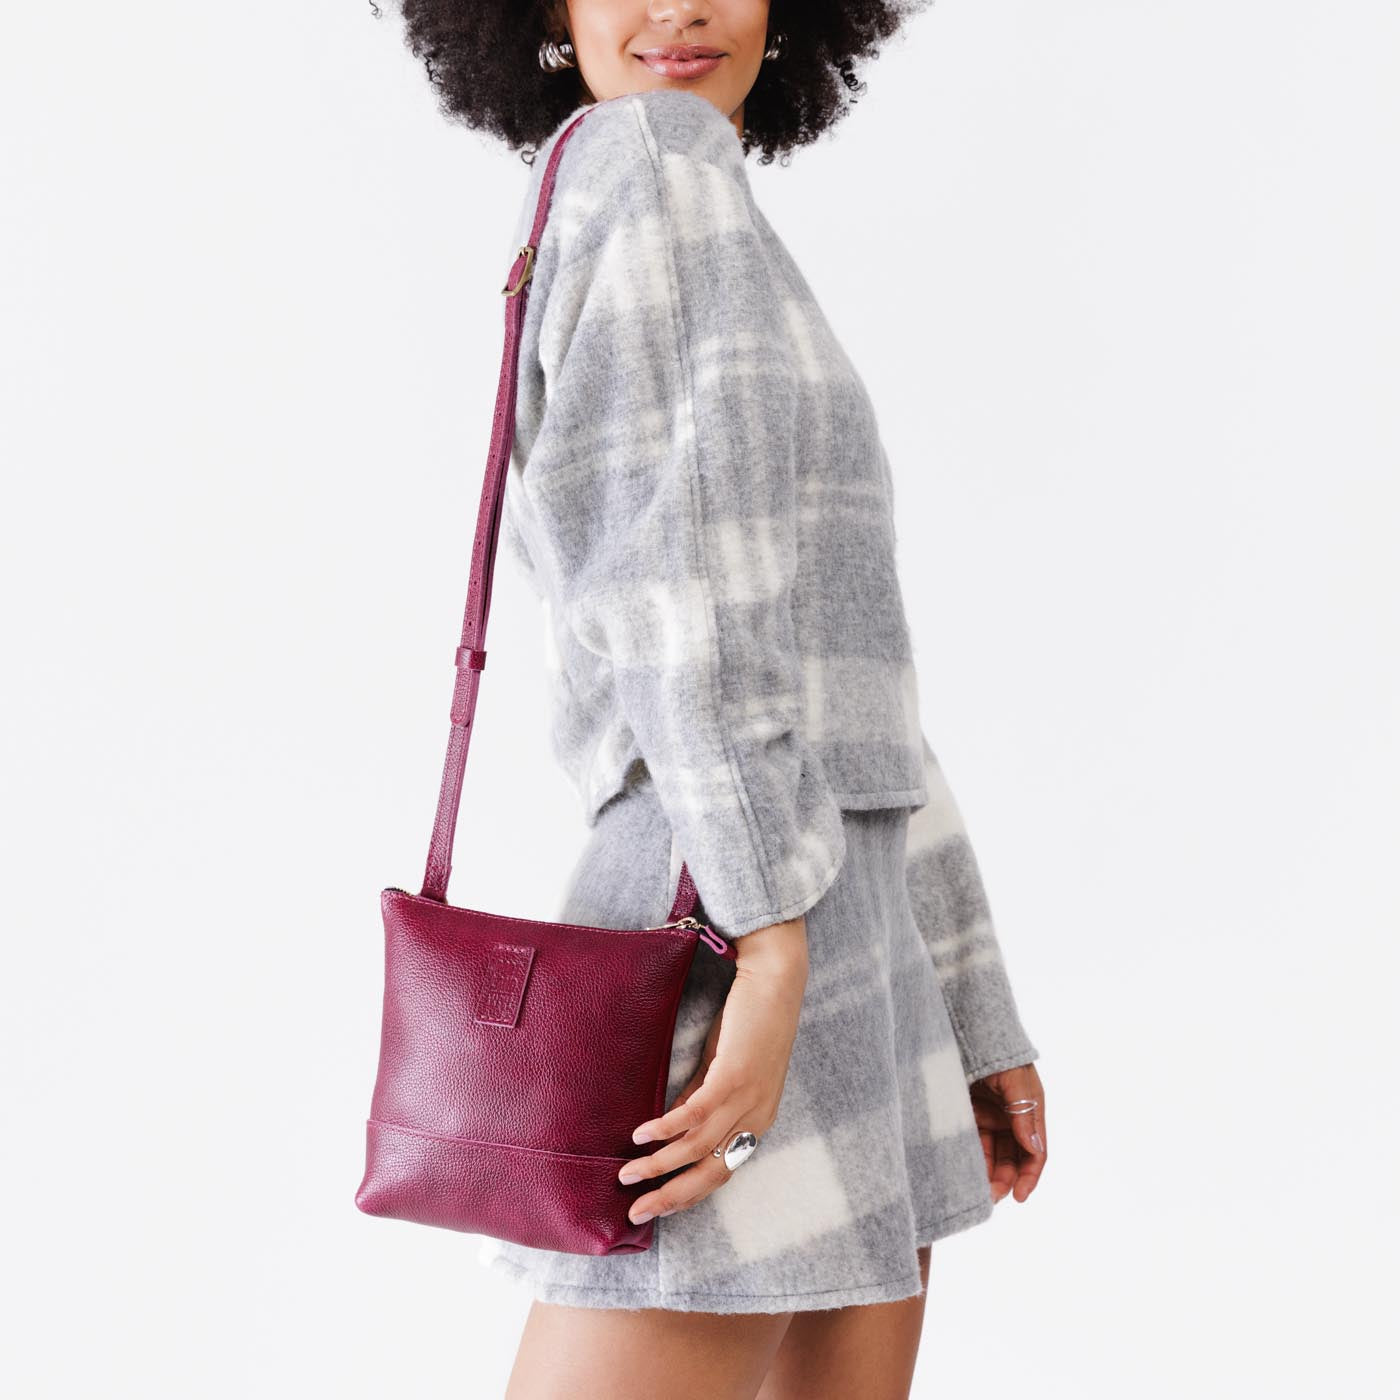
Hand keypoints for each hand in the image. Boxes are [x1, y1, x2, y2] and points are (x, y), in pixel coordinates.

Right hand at [616, 916, 808, 1223]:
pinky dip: (666, 1129)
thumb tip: (669, 1128)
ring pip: (698, 1148)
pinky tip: (641, 1135)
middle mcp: (755, 1118)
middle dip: (670, 1196)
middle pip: (710, 1173)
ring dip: (658, 1166)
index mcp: (757, 1121)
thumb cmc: (751, 1023)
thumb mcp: (724, 1069)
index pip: (721, 1173)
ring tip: (626, 1174)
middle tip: (636, 1213)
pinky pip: (695, 1113)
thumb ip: (700, 1099)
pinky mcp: (733, 1077)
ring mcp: (746, 1099)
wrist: (774, 982)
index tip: (656, 1208)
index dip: (687, 1195)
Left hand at [970, 1062, 1046, 1203]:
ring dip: (987, 1174)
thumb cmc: (997, 1049)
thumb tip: (1035, 1148)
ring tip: (976, 1191)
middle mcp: (1010, 1117)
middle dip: (1005, 1179)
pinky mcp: (966, 1113)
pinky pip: (970, 1142)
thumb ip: (1024, 1113)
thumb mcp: (1015, 1080)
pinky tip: (963, 1172)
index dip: (1030, 1175)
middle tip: (990, 1197)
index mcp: (1029, 1109)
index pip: (1035, 1151)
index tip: (1020, 1196)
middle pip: (1012, 1158)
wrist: (964, 1027)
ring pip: (991, 1154)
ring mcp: (987, 1115)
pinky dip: (969, 1158)